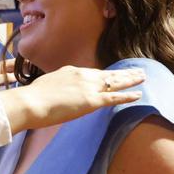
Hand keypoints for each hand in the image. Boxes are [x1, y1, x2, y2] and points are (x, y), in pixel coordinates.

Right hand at [0, 66, 144, 132]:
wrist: (30, 102)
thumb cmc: (32, 98)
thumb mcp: (46, 85)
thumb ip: (57, 87)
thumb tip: (58, 91)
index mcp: (71, 71)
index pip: (93, 72)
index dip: (106, 74)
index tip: (114, 74)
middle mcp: (82, 76)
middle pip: (108, 74)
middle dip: (124, 73)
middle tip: (138, 71)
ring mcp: (88, 87)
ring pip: (115, 82)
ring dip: (130, 80)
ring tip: (143, 78)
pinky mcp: (91, 101)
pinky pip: (114, 98)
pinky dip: (128, 96)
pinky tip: (138, 94)